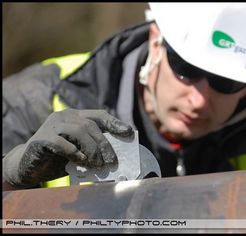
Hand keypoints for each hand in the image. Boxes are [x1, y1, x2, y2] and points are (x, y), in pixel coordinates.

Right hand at [2, 109, 133, 187]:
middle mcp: (64, 117)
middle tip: (112, 161)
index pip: (99, 115)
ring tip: (97, 165)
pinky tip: (81, 162)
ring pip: (79, 131)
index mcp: (75, 116)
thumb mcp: (78, 149)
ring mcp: (52, 126)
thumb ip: (91, 147)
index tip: (129, 132)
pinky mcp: (42, 138)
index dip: (115, 123)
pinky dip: (75, 153)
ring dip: (92, 150)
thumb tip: (114, 155)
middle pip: (91, 125)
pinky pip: (62, 144)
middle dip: (104, 144)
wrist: (28, 165)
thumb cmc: (58, 157)